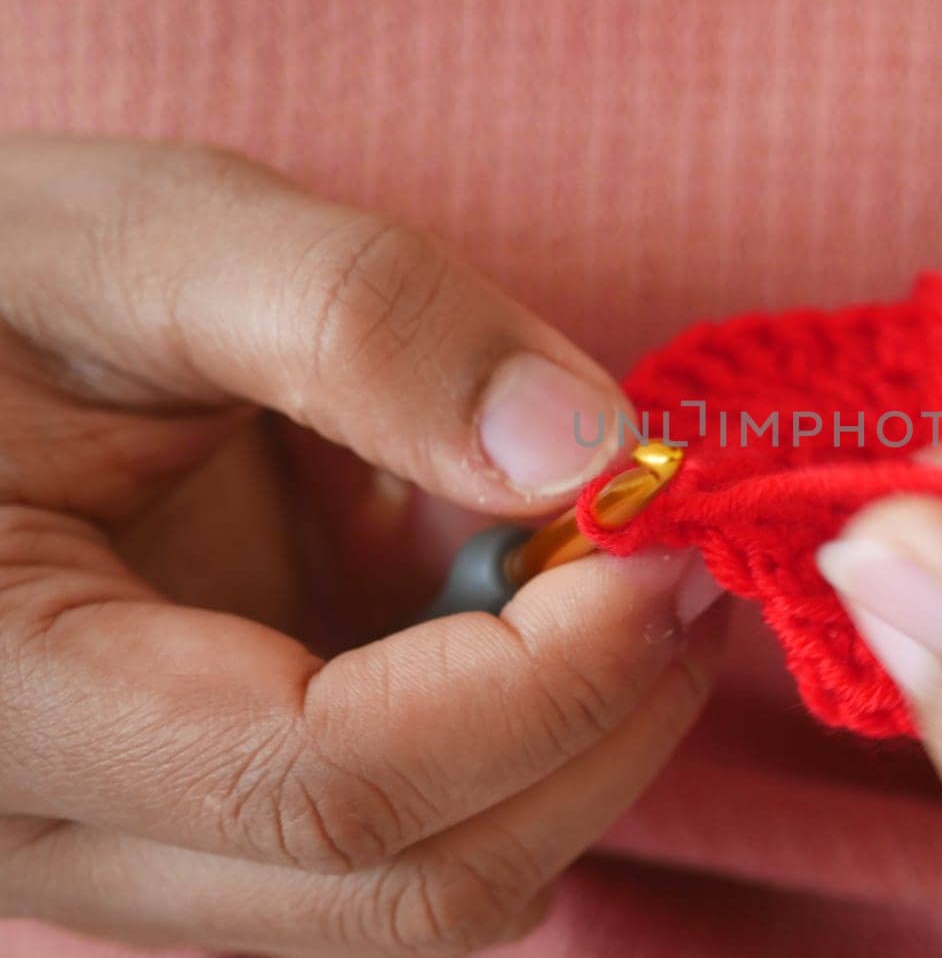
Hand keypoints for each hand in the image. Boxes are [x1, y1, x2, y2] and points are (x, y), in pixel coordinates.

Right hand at [0, 136, 723, 956]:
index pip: (326, 782)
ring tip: (610, 570)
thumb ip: (357, 322)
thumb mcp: (148, 243)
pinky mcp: (219, 818)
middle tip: (683, 562)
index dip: (546, 679)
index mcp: (0, 700)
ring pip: (428, 888)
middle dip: (597, 727)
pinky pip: (413, 840)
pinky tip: (525, 603)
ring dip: (572, 741)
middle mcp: (62, 832)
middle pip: (410, 885)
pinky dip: (519, 736)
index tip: (663, 542)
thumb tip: (589, 447)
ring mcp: (147, 846)